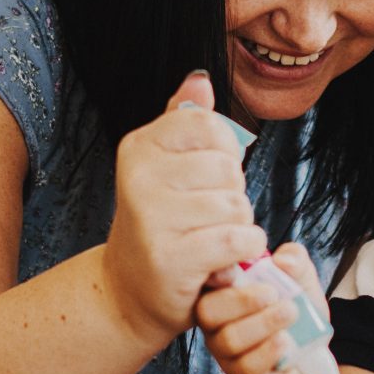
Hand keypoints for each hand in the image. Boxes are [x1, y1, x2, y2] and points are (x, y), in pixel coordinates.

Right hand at [102, 73, 267, 347]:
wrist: (129, 292)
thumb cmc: (160, 225)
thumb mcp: (166, 168)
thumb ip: (185, 123)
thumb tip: (200, 81)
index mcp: (139, 147)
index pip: (210, 126)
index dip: (225, 153)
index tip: (207, 178)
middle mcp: (139, 177)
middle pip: (227, 168)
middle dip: (232, 195)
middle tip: (208, 217)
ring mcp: (152, 217)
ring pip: (236, 205)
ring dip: (239, 226)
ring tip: (212, 239)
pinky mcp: (171, 257)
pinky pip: (237, 239)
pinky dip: (243, 251)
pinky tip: (223, 259)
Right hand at [194, 242, 334, 373]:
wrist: (311, 359)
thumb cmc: (296, 314)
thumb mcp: (301, 280)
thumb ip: (295, 261)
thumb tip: (284, 259)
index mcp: (222, 292)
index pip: (204, 280)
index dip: (217, 272)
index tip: (241, 267)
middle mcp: (216, 323)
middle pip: (206, 311)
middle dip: (240, 300)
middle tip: (272, 294)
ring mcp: (226, 352)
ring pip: (229, 339)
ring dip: (263, 323)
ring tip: (290, 313)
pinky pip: (247, 366)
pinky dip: (268, 351)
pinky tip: (286, 341)